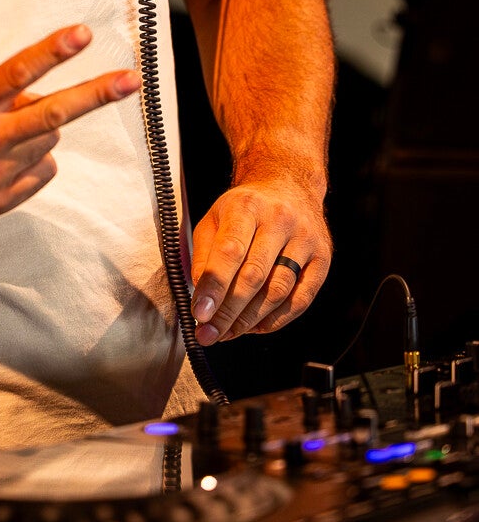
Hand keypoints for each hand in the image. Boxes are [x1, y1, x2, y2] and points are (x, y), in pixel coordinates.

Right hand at [0, 25, 140, 227]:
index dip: (53, 51)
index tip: (83, 34)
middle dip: (96, 94)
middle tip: (132, 80)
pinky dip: (34, 159)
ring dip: (38, 129)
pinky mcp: (0, 200)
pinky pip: (43, 170)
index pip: (18, 72)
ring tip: (2, 133)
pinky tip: (4, 158)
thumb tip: (33, 89)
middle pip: (52, 112)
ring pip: (48, 138)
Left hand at [189, 177, 331, 344]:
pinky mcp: (322, 258)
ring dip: (250, 320)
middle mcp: (280, 220)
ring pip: (278, 291)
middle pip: (254, 276)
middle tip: (209, 334)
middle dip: (228, 311)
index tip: (200, 313)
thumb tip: (202, 296)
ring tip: (228, 333)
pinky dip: (276, 320)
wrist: (289, 187)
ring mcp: (305, 239)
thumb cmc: (247, 208)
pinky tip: (256, 327)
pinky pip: (301, 300)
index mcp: (248, 206)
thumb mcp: (215, 218)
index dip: (214, 286)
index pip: (230, 251)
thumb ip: (204, 254)